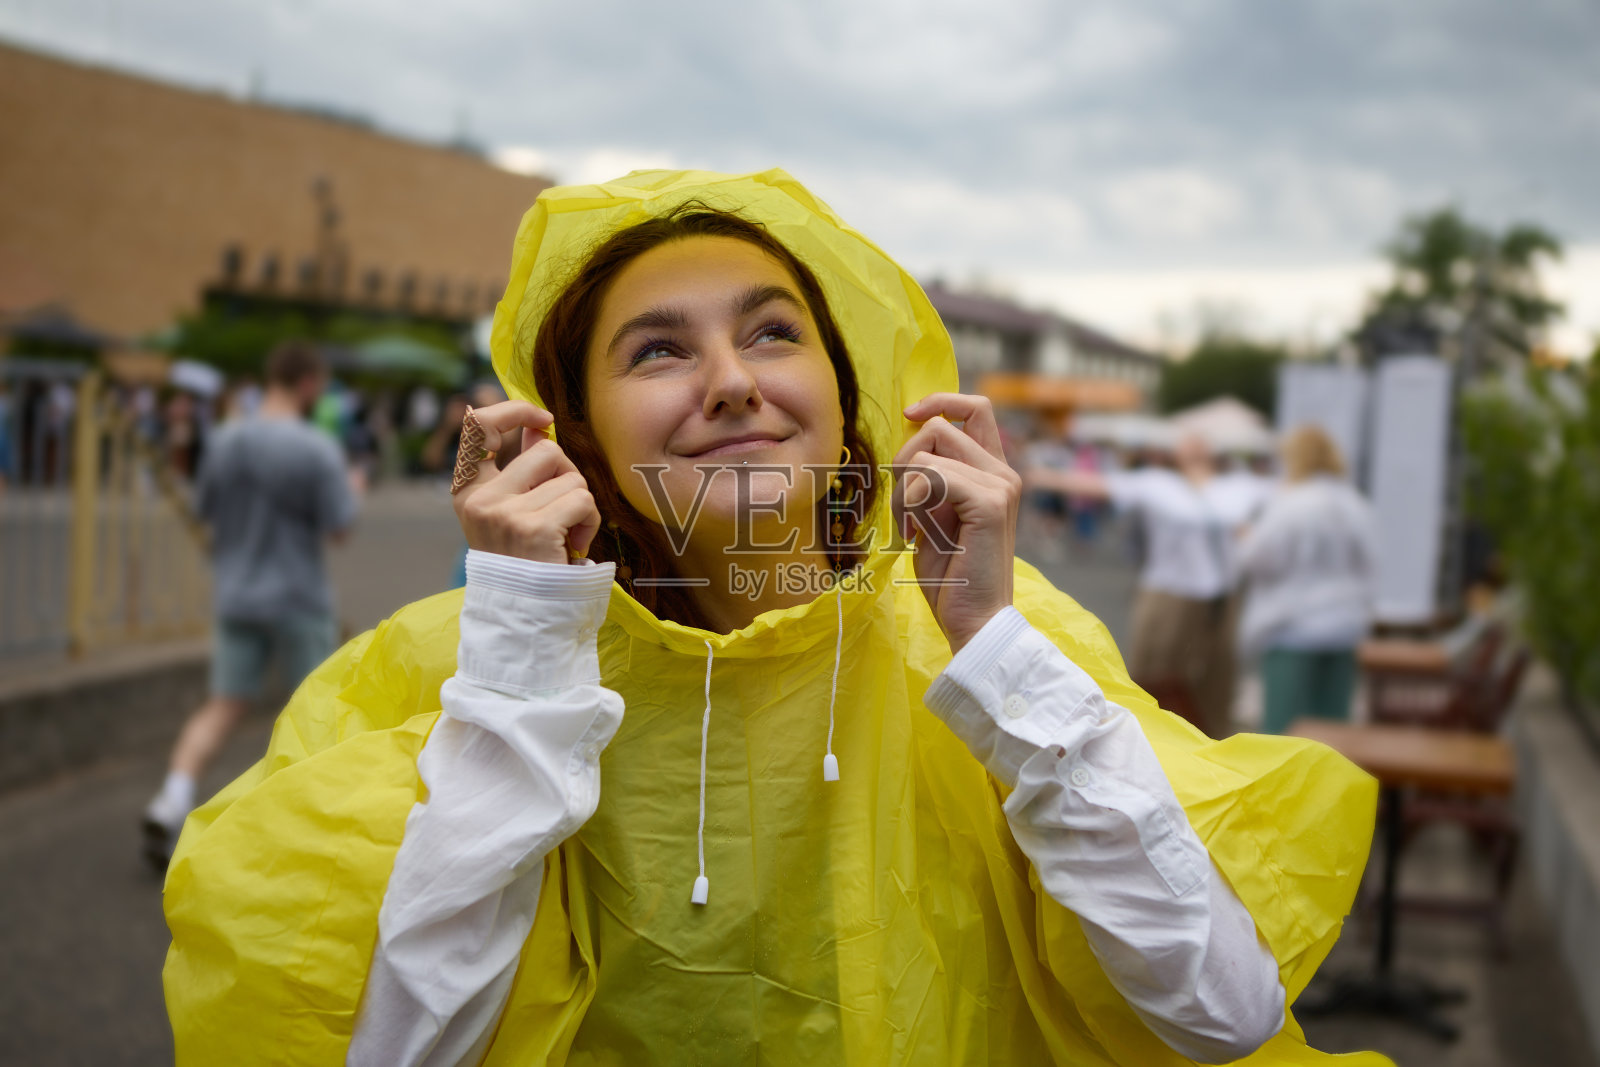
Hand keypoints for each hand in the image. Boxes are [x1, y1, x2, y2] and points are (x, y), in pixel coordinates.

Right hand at [452, 401, 600, 564]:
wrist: (526, 614)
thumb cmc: (524, 560)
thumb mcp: (511, 512)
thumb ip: (522, 469)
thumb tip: (538, 426)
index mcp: (467, 491)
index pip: (477, 426)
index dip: (514, 410)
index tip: (543, 418)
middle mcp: (480, 500)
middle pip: (546, 451)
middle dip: (568, 476)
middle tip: (563, 511)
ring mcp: (505, 513)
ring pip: (571, 478)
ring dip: (581, 504)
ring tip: (565, 534)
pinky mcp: (534, 529)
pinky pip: (583, 500)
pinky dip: (590, 521)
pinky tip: (574, 545)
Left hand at [893, 393, 1020, 653]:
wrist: (975, 622)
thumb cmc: (952, 577)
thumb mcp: (934, 518)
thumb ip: (930, 481)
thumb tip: (907, 448)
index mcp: (993, 472)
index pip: (975, 408)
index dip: (940, 401)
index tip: (909, 415)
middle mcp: (1003, 472)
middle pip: (941, 426)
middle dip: (904, 459)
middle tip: (901, 504)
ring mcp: (999, 485)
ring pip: (927, 454)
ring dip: (903, 492)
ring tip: (910, 528)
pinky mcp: (989, 502)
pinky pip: (930, 476)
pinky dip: (910, 503)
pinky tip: (914, 534)